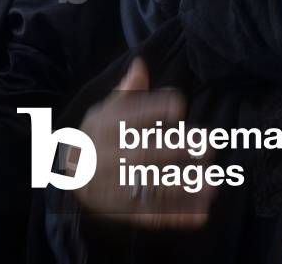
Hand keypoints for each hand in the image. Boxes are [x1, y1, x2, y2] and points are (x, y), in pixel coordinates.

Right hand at [72, 59, 213, 228]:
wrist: (69, 175)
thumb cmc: (96, 136)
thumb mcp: (104, 110)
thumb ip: (127, 92)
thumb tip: (141, 65)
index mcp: (103, 129)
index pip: (128, 117)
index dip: (153, 109)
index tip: (179, 104)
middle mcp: (107, 157)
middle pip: (143, 154)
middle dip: (176, 149)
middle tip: (208, 144)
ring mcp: (115, 186)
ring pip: (149, 186)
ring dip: (182, 186)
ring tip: (212, 183)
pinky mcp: (122, 210)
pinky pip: (150, 214)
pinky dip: (175, 216)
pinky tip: (200, 214)